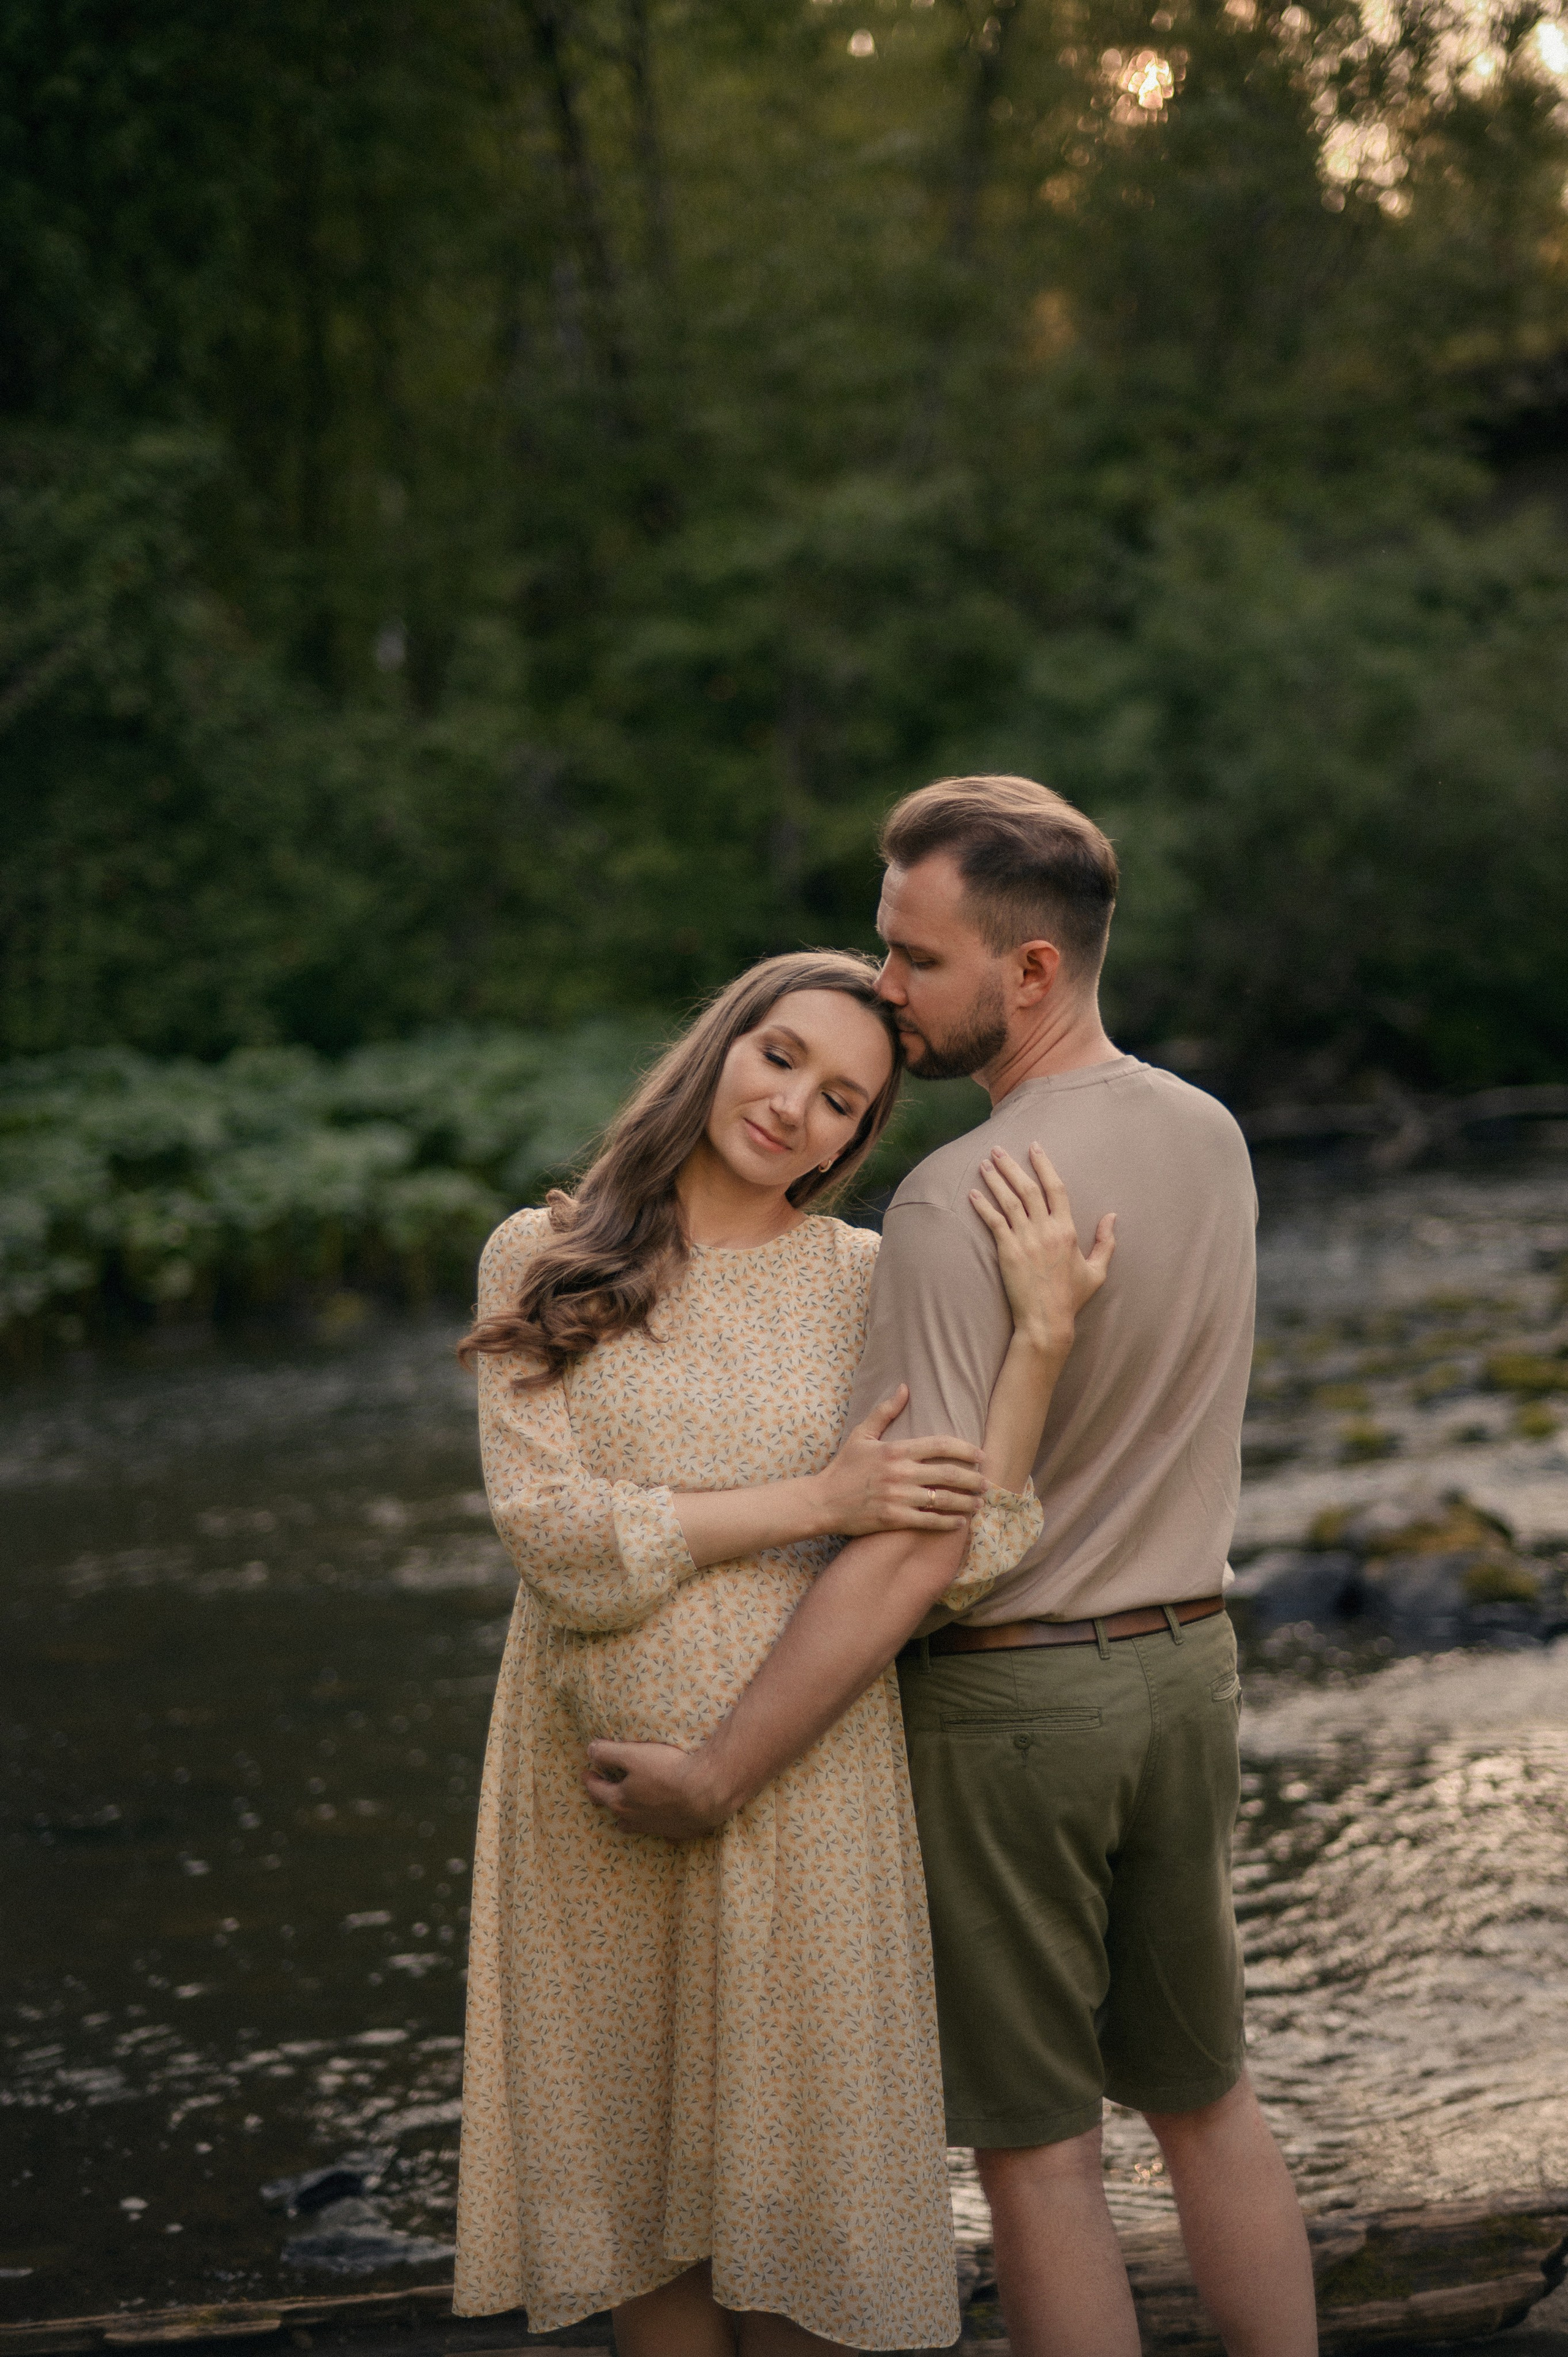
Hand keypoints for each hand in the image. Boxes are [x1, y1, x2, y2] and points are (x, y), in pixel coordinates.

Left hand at [583, 1738, 730, 1837]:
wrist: (705, 1792)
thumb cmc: (666, 1770)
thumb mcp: (633, 1754)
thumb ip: (608, 1752)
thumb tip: (589, 1751)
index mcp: (621, 1800)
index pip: (597, 1790)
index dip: (590, 1779)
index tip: (586, 1772)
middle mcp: (635, 1818)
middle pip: (614, 1812)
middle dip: (606, 1801)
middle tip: (602, 1793)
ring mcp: (657, 1828)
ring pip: (635, 1826)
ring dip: (630, 1818)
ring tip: (629, 1812)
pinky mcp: (678, 1832)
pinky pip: (664, 1832)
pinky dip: (660, 1825)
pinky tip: (665, 1820)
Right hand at [814, 1383, 986, 1535]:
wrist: (822, 1501)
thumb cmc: (843, 1468)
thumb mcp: (862, 1434)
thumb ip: (885, 1411)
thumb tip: (905, 1387)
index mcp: (895, 1450)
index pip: (940, 1445)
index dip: (966, 1449)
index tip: (981, 1455)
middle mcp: (900, 1473)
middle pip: (948, 1473)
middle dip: (973, 1478)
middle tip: (986, 1482)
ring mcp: (897, 1497)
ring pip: (942, 1499)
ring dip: (965, 1502)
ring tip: (978, 1503)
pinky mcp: (893, 1519)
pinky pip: (928, 1521)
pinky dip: (947, 1522)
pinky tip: (959, 1522)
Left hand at [970, 1143, 1115, 1355]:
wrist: (1047, 1321)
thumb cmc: (1072, 1298)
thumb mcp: (1097, 1270)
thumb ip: (1106, 1242)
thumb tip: (1112, 1216)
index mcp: (1068, 1230)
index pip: (1056, 1188)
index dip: (1044, 1165)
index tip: (1034, 1148)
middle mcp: (1046, 1230)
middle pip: (1028, 1188)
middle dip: (1012, 1166)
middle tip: (998, 1149)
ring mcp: (1026, 1240)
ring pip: (1009, 1201)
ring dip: (995, 1180)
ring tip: (984, 1163)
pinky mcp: (1007, 1252)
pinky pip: (993, 1222)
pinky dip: (982, 1206)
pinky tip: (973, 1193)